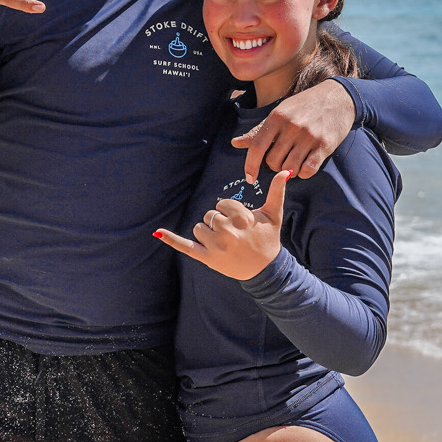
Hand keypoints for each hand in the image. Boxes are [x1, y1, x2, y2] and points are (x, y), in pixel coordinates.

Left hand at [155, 171, 290, 280]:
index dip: (230, 212)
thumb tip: (284, 171)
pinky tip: (157, 233)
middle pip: (210, 215)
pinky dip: (171, 239)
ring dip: (208, 232)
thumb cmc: (268, 239)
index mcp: (242, 219)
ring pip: (199, 227)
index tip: (241, 223)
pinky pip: (185, 246)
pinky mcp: (207, 258)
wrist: (266, 270)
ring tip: (224, 243)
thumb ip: (277, 191)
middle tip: (234, 235)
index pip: (223, 204)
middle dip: (219, 222)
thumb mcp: (274, 215)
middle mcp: (228, 232)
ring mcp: (216, 246)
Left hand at [232, 80, 353, 181]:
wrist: (338, 97)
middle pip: (273, 161)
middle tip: (281, 158)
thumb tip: (235, 143)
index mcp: (277, 117)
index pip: (257, 146)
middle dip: (274, 166)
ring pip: (289, 169)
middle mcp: (292, 127)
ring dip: (289, 171)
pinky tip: (305, 164)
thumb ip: (258, 131)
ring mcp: (309, 136)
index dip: (250, 165)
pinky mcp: (325, 146)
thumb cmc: (304, 106)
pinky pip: (308, 170)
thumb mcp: (280, 113)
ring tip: (293, 161)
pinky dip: (304, 172)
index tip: (249, 178)